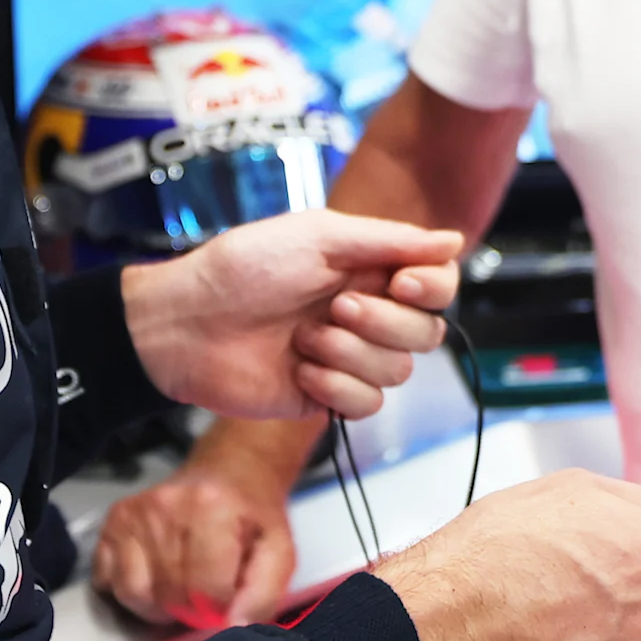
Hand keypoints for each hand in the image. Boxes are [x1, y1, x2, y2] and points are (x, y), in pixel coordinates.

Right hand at [95, 440, 301, 630]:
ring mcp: (134, 514)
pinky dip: (130, 589)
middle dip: (189, 609)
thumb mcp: (279, 552)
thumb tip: (233, 626)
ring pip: (133, 593)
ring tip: (180, 587)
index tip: (226, 603)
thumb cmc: (253, 517)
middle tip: (205, 594)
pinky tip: (154, 575)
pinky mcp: (113, 522)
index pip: (204, 590)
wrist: (230, 473)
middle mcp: (166, 507)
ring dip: (158, 604)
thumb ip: (264, 593)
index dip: (218, 609)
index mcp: (211, 508)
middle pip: (167, 595)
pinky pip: (108, 580)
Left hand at [123, 211, 462, 420]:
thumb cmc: (242, 268)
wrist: (186, 323)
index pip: (437, 285)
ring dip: (351, 354)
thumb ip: (391, 241)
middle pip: (426, 332)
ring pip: (398, 371)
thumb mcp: (318, 236)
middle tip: (336, 307)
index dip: (432, 287)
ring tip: (305, 339)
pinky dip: (336, 388)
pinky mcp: (326, 396)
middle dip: (385, 322)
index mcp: (368, 270)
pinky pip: (367, 404)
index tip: (401, 282)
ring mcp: (347, 358)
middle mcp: (366, 314)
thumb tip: (454, 240)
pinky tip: (300, 371)